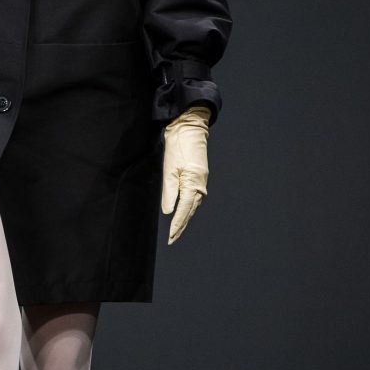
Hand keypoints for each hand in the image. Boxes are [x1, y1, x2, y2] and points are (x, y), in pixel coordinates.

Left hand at [161, 104, 210, 244]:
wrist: (189, 129)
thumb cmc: (178, 147)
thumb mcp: (169, 170)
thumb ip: (169, 192)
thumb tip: (168, 211)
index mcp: (193, 184)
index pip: (184, 211)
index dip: (177, 225)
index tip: (171, 237)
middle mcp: (200, 185)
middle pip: (190, 211)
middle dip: (181, 226)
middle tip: (172, 239)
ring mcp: (201, 181)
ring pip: (193, 205)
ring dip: (185, 218)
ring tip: (176, 230)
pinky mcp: (199, 177)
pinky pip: (194, 197)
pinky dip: (188, 207)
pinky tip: (183, 212)